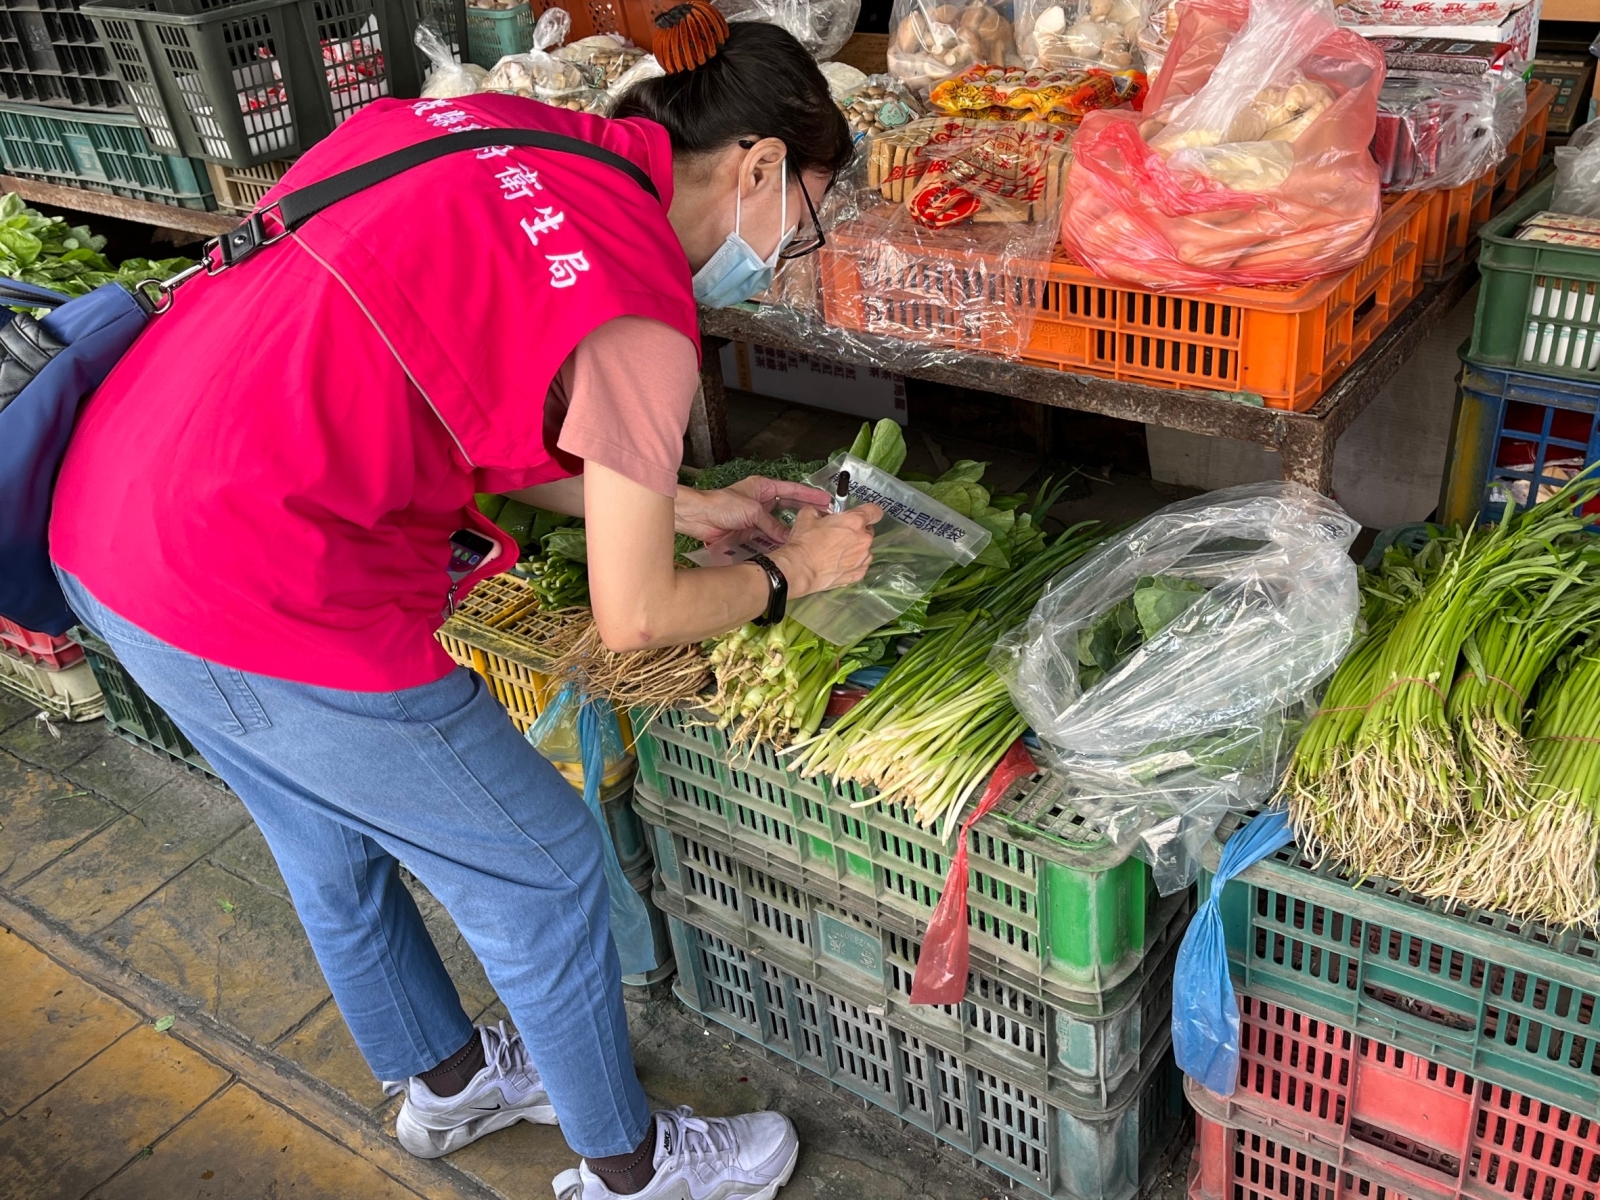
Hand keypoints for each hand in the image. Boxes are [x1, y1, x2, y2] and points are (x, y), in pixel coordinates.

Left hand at [673, 476, 830, 543]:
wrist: (698, 518)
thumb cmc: (721, 505)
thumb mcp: (752, 510)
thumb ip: (772, 524)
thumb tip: (788, 537)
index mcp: (763, 488)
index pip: (792, 489)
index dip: (809, 494)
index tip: (825, 499)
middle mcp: (761, 502)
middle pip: (788, 507)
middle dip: (804, 513)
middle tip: (822, 518)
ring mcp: (755, 518)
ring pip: (778, 525)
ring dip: (789, 531)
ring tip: (807, 537)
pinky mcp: (748, 533)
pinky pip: (766, 538)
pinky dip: (775, 543)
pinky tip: (787, 548)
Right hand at [770, 503, 881, 597]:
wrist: (800, 569)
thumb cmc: (804, 541)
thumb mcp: (808, 515)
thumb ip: (821, 511)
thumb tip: (824, 515)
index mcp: (855, 521)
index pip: (874, 511)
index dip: (869, 512)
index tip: (861, 515)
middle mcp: (864, 539)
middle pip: (867, 531)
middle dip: (856, 531)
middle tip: (839, 536)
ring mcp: (863, 559)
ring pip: (864, 549)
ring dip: (854, 548)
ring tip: (836, 553)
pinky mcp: (858, 574)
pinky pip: (860, 565)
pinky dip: (852, 564)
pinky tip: (838, 565)